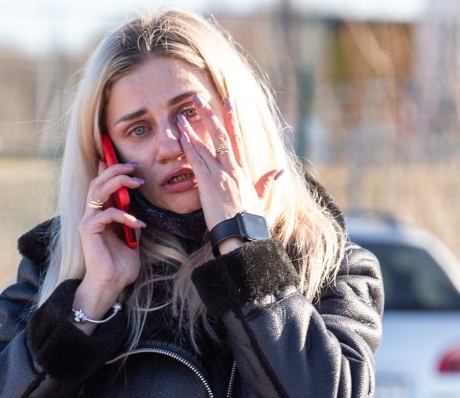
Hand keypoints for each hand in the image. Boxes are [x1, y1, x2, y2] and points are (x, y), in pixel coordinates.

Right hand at [75, 160, 145, 327]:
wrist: (110, 285)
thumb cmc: (120, 267)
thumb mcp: (131, 241)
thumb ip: (131, 225)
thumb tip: (138, 213)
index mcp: (99, 215)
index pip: (101, 186)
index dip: (109, 170)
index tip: (127, 162)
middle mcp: (91, 215)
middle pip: (98, 182)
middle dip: (115, 169)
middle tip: (134, 166)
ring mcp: (87, 221)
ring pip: (99, 191)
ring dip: (119, 182)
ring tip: (138, 182)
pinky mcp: (88, 230)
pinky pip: (108, 214)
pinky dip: (125, 216)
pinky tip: (139, 224)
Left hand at [177, 95, 281, 237]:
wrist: (242, 236)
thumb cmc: (249, 222)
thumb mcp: (260, 200)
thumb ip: (266, 184)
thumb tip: (279, 171)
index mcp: (244, 172)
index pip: (237, 140)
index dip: (232, 120)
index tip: (227, 103)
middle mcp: (233, 169)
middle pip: (222, 136)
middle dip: (211, 116)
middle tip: (199, 99)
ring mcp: (221, 175)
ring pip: (206, 146)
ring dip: (192, 129)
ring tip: (182, 115)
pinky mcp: (209, 184)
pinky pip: (197, 160)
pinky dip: (188, 146)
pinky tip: (181, 135)